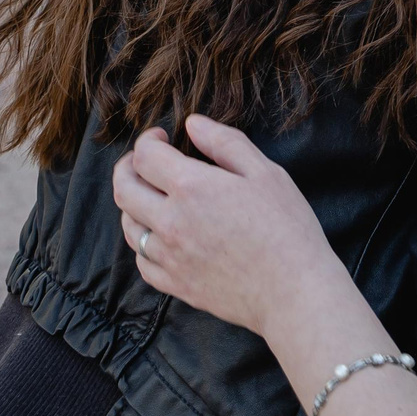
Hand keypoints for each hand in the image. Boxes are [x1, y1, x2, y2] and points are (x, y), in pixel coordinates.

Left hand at [114, 115, 344, 339]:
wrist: (292, 291)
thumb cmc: (287, 228)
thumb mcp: (265, 172)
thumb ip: (225, 143)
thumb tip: (192, 124)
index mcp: (192, 188)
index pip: (145, 157)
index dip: (147, 140)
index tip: (161, 136)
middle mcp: (170, 222)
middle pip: (124, 189)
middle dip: (127, 167)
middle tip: (142, 161)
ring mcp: (169, 257)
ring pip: (128, 226)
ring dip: (132, 205)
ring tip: (151, 196)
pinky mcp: (174, 285)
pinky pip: (142, 261)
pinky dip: (144, 243)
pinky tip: (161, 236)